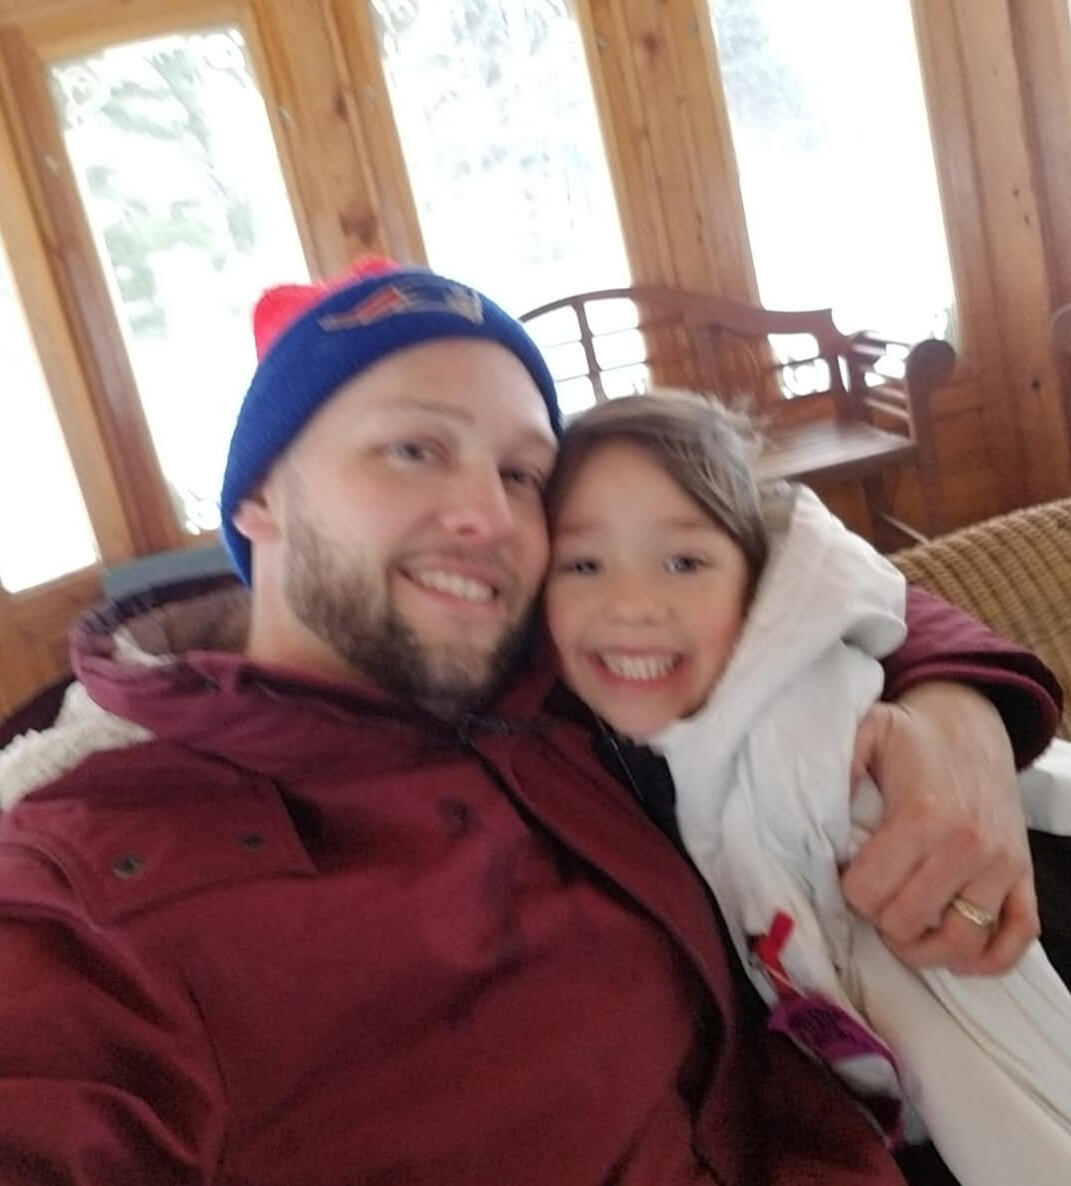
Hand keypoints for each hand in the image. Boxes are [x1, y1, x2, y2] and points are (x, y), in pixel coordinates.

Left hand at [841, 680, 1037, 973]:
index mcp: (921, 816)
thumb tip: (818, 811)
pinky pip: (1017, 937)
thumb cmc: (912, 735)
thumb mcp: (866, 732)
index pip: (869, 893)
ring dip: (925, 947)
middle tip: (873, 895)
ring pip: (961, 943)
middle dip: (878, 917)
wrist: (972, 722)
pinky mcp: (1025, 876)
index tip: (846, 875)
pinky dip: (987, 957)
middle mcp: (967, 847)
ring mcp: (1001, 866)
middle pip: (906, 923)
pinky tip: (955, 949)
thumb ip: (840, 766)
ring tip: (903, 926)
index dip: (848, 891)